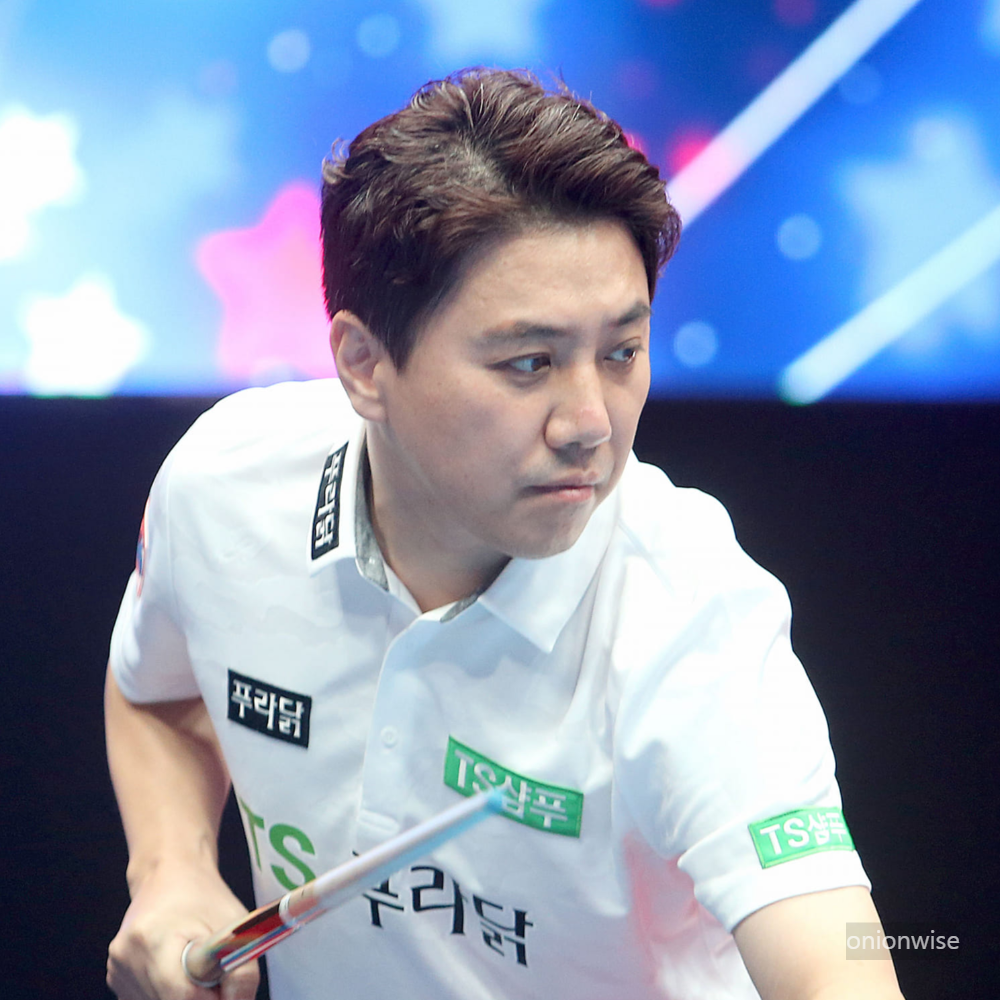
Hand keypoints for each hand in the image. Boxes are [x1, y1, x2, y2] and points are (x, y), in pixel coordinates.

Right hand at [107, 859, 259, 999]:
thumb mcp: (234, 925)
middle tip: (216, 977)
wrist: (169, 874)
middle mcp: (126, 958)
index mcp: (152, 940)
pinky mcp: (116, 979)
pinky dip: (170, 995)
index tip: (226, 990)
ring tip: (197, 968)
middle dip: (200, 998)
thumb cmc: (203, 896)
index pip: (181, 997)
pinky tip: (179, 971)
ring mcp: (117, 970)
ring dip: (185, 998)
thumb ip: (242, 971)